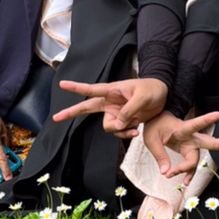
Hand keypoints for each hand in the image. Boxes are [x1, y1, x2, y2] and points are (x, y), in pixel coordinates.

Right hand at [53, 78, 168, 136]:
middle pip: (87, 108)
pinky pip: (118, 132)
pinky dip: (126, 134)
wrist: (163, 97)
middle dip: (71, 112)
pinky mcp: (122, 121)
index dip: (76, 88)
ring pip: (108, 126)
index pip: (91, 89)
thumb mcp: (143, 98)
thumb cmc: (152, 90)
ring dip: (120, 130)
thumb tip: (116, 125)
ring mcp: (114, 112)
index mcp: (112, 91)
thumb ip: (129, 111)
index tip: (62, 84)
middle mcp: (110, 102)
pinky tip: (136, 131)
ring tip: (135, 125)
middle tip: (56, 117)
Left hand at [143, 111, 218, 184]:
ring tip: (184, 181)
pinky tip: (185, 181)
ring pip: (199, 159)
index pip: (196, 124)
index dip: (207, 119)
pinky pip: (191, 164)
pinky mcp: (188, 150)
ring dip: (192, 171)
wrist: (155, 122)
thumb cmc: (155, 126)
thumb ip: (160, 156)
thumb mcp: (151, 139)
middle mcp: (191, 137)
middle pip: (212, 142)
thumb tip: (167, 173)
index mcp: (182, 128)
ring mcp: (191, 144)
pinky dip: (188, 173)